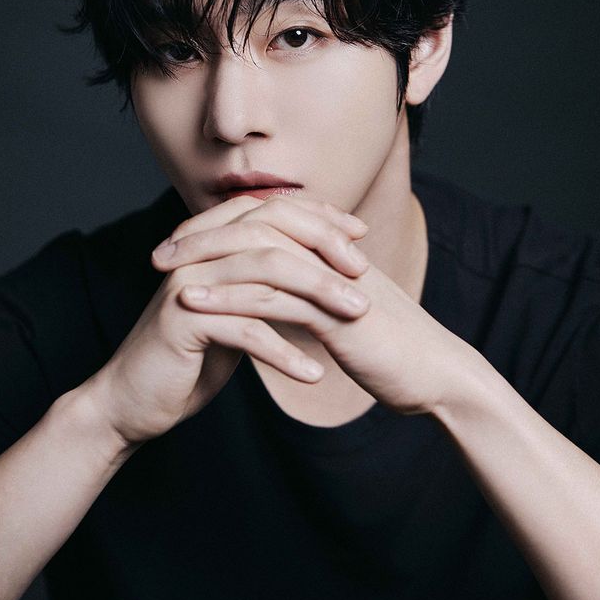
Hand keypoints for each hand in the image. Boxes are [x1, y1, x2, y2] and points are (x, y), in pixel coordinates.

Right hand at [83, 193, 370, 446]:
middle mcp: (198, 252)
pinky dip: (285, 353)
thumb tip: (316, 259)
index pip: (272, 210)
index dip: (319, 217)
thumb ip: (264, 280)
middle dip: (326, 252)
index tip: (360, 234)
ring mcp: (188, 282)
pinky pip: (247, 330)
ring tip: (357, 318)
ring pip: (267, 275)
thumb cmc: (193, 354)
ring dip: (319, 297)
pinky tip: (314, 374)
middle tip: (365, 277)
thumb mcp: (236, 307)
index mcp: (211, 241)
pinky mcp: (183, 321)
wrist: (135, 399)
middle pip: (272, 233)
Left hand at [154, 193, 477, 416]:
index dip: (223, 229)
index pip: (268, 223)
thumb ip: (320, 298)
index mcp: (333, 252)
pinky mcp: (334, 313)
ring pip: (258, 256)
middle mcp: (331, 256)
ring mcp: (333, 281)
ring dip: (206, 261)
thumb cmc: (395, 350)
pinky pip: (272, 297)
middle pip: (257, 228)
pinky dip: (228, 297)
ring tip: (165, 272)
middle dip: (204, 236)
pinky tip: (194, 303)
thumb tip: (286, 298)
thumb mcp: (350, 314)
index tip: (182, 244)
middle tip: (161, 252)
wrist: (438, 375)